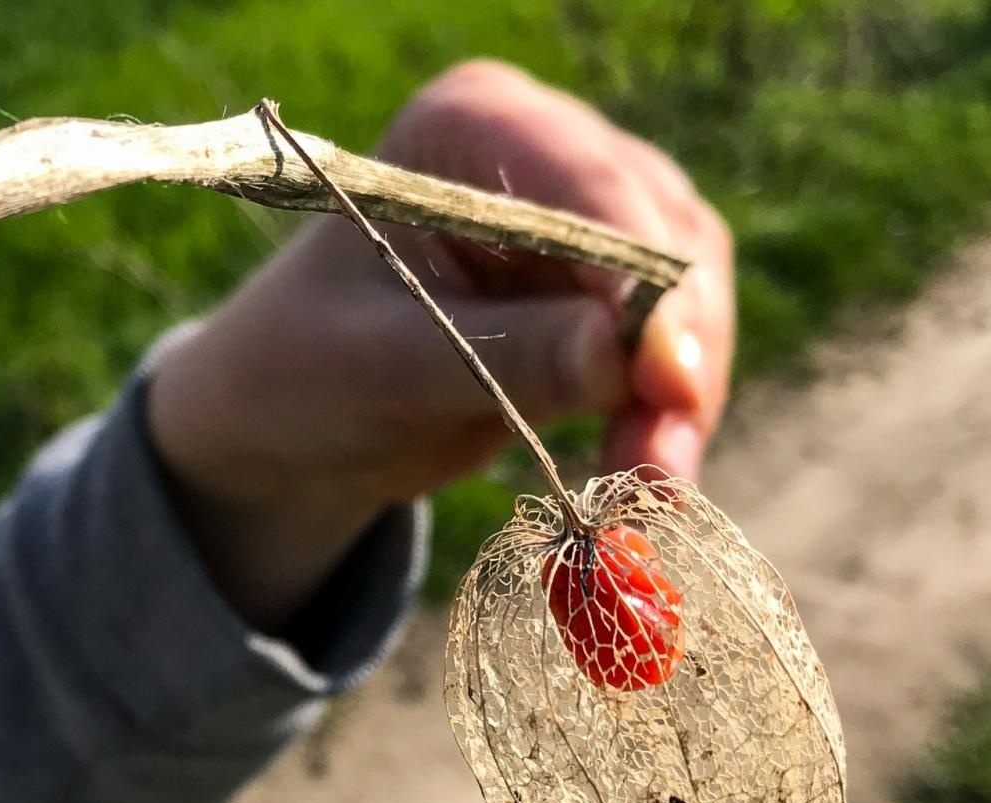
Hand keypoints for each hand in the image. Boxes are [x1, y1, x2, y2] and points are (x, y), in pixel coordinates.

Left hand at [147, 60, 734, 626]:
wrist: (300, 420)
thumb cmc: (309, 370)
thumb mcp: (387, 367)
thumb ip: (504, 355)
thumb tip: (619, 354)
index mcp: (473, 126)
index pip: (590, 186)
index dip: (645, 283)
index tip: (666, 381)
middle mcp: (548, 152)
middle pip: (665, 240)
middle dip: (672, 357)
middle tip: (662, 464)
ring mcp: (592, 222)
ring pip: (690, 300)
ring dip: (680, 402)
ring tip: (654, 489)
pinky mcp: (614, 298)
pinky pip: (675, 352)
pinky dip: (669, 419)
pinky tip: (650, 481)